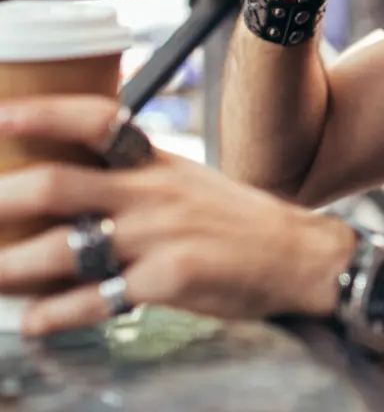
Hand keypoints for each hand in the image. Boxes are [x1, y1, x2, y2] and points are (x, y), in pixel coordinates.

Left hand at [0, 97, 354, 335]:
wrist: (299, 254)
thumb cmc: (238, 221)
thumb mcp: (189, 183)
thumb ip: (135, 181)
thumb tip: (73, 192)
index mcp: (157, 162)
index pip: (97, 121)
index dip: (44, 114)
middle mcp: (153, 192)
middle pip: (59, 185)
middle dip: (3, 199)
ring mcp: (160, 237)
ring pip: (63, 250)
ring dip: (10, 269)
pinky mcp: (170, 280)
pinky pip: (95, 300)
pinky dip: (54, 316)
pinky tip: (34, 323)